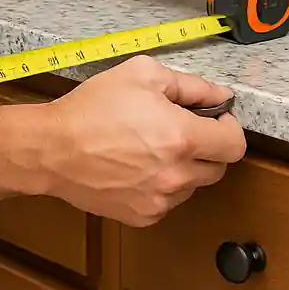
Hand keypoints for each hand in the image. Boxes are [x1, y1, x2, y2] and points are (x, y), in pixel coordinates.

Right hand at [33, 56, 245, 225]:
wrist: (53, 148)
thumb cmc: (92, 107)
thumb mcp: (140, 74)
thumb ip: (189, 84)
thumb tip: (219, 95)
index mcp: (181, 137)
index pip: (234, 144)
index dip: (228, 127)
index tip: (213, 118)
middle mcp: (177, 174)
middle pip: (218, 167)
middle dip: (206, 146)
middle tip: (179, 128)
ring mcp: (161, 199)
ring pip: (193, 184)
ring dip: (183, 166)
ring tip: (149, 145)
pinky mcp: (144, 215)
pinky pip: (168, 200)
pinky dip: (160, 183)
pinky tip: (134, 164)